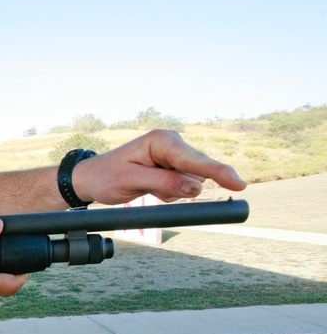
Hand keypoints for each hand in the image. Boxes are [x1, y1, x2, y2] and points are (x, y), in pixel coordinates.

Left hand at [75, 129, 247, 204]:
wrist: (93, 178)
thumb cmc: (106, 177)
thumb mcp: (132, 182)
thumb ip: (164, 183)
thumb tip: (196, 187)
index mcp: (162, 140)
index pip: (195, 160)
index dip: (218, 172)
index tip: (239, 183)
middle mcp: (172, 143)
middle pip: (197, 172)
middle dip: (179, 187)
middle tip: (150, 188)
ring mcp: (174, 155)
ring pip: (191, 182)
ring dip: (172, 191)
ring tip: (145, 185)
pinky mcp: (174, 167)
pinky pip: (183, 187)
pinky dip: (169, 193)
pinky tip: (150, 187)